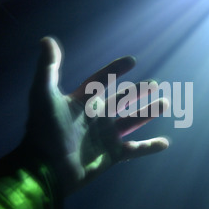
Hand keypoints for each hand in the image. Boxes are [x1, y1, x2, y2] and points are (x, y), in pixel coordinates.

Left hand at [22, 37, 168, 195]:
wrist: (46, 168)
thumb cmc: (44, 130)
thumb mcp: (43, 95)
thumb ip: (47, 68)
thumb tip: (47, 39)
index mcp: (81, 103)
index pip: (100, 81)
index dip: (115, 70)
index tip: (132, 61)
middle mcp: (95, 118)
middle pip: (121, 100)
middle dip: (137, 92)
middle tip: (154, 84)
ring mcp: (104, 137)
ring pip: (131, 121)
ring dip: (148, 113)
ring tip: (164, 103)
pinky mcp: (111, 157)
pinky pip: (134, 151)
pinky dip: (149, 147)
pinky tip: (165, 143)